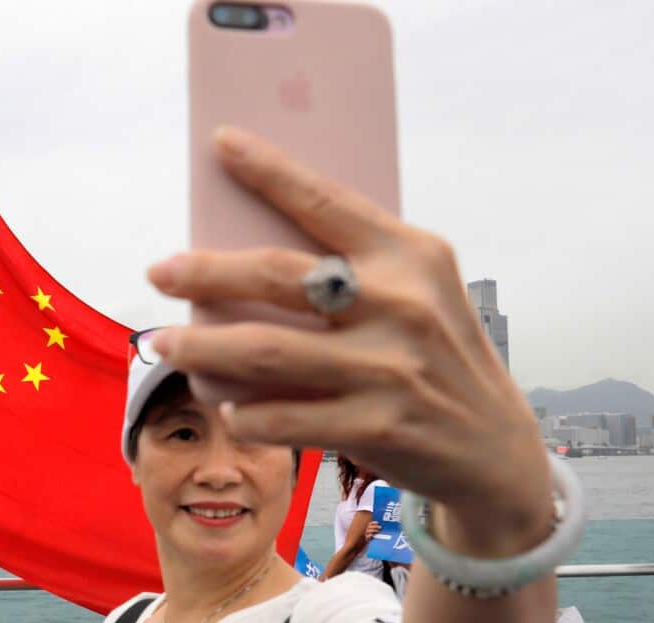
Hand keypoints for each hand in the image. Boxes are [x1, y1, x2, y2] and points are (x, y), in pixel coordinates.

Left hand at [147, 126, 550, 549]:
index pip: (327, 201)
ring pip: (266, 351)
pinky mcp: (376, 426)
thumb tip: (245, 255)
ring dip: (202, 346)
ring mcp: (389, 368)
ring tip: (164, 342)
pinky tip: (224, 402)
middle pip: (278, 276)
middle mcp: (401, 305)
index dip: (270, 170)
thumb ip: (355, 269)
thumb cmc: (435, 356)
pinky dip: (244, 410)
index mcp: (410, 256)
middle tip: (159, 271)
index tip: (222, 143)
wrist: (494, 448)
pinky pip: (283, 417)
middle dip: (206, 271)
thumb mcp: (419, 293)